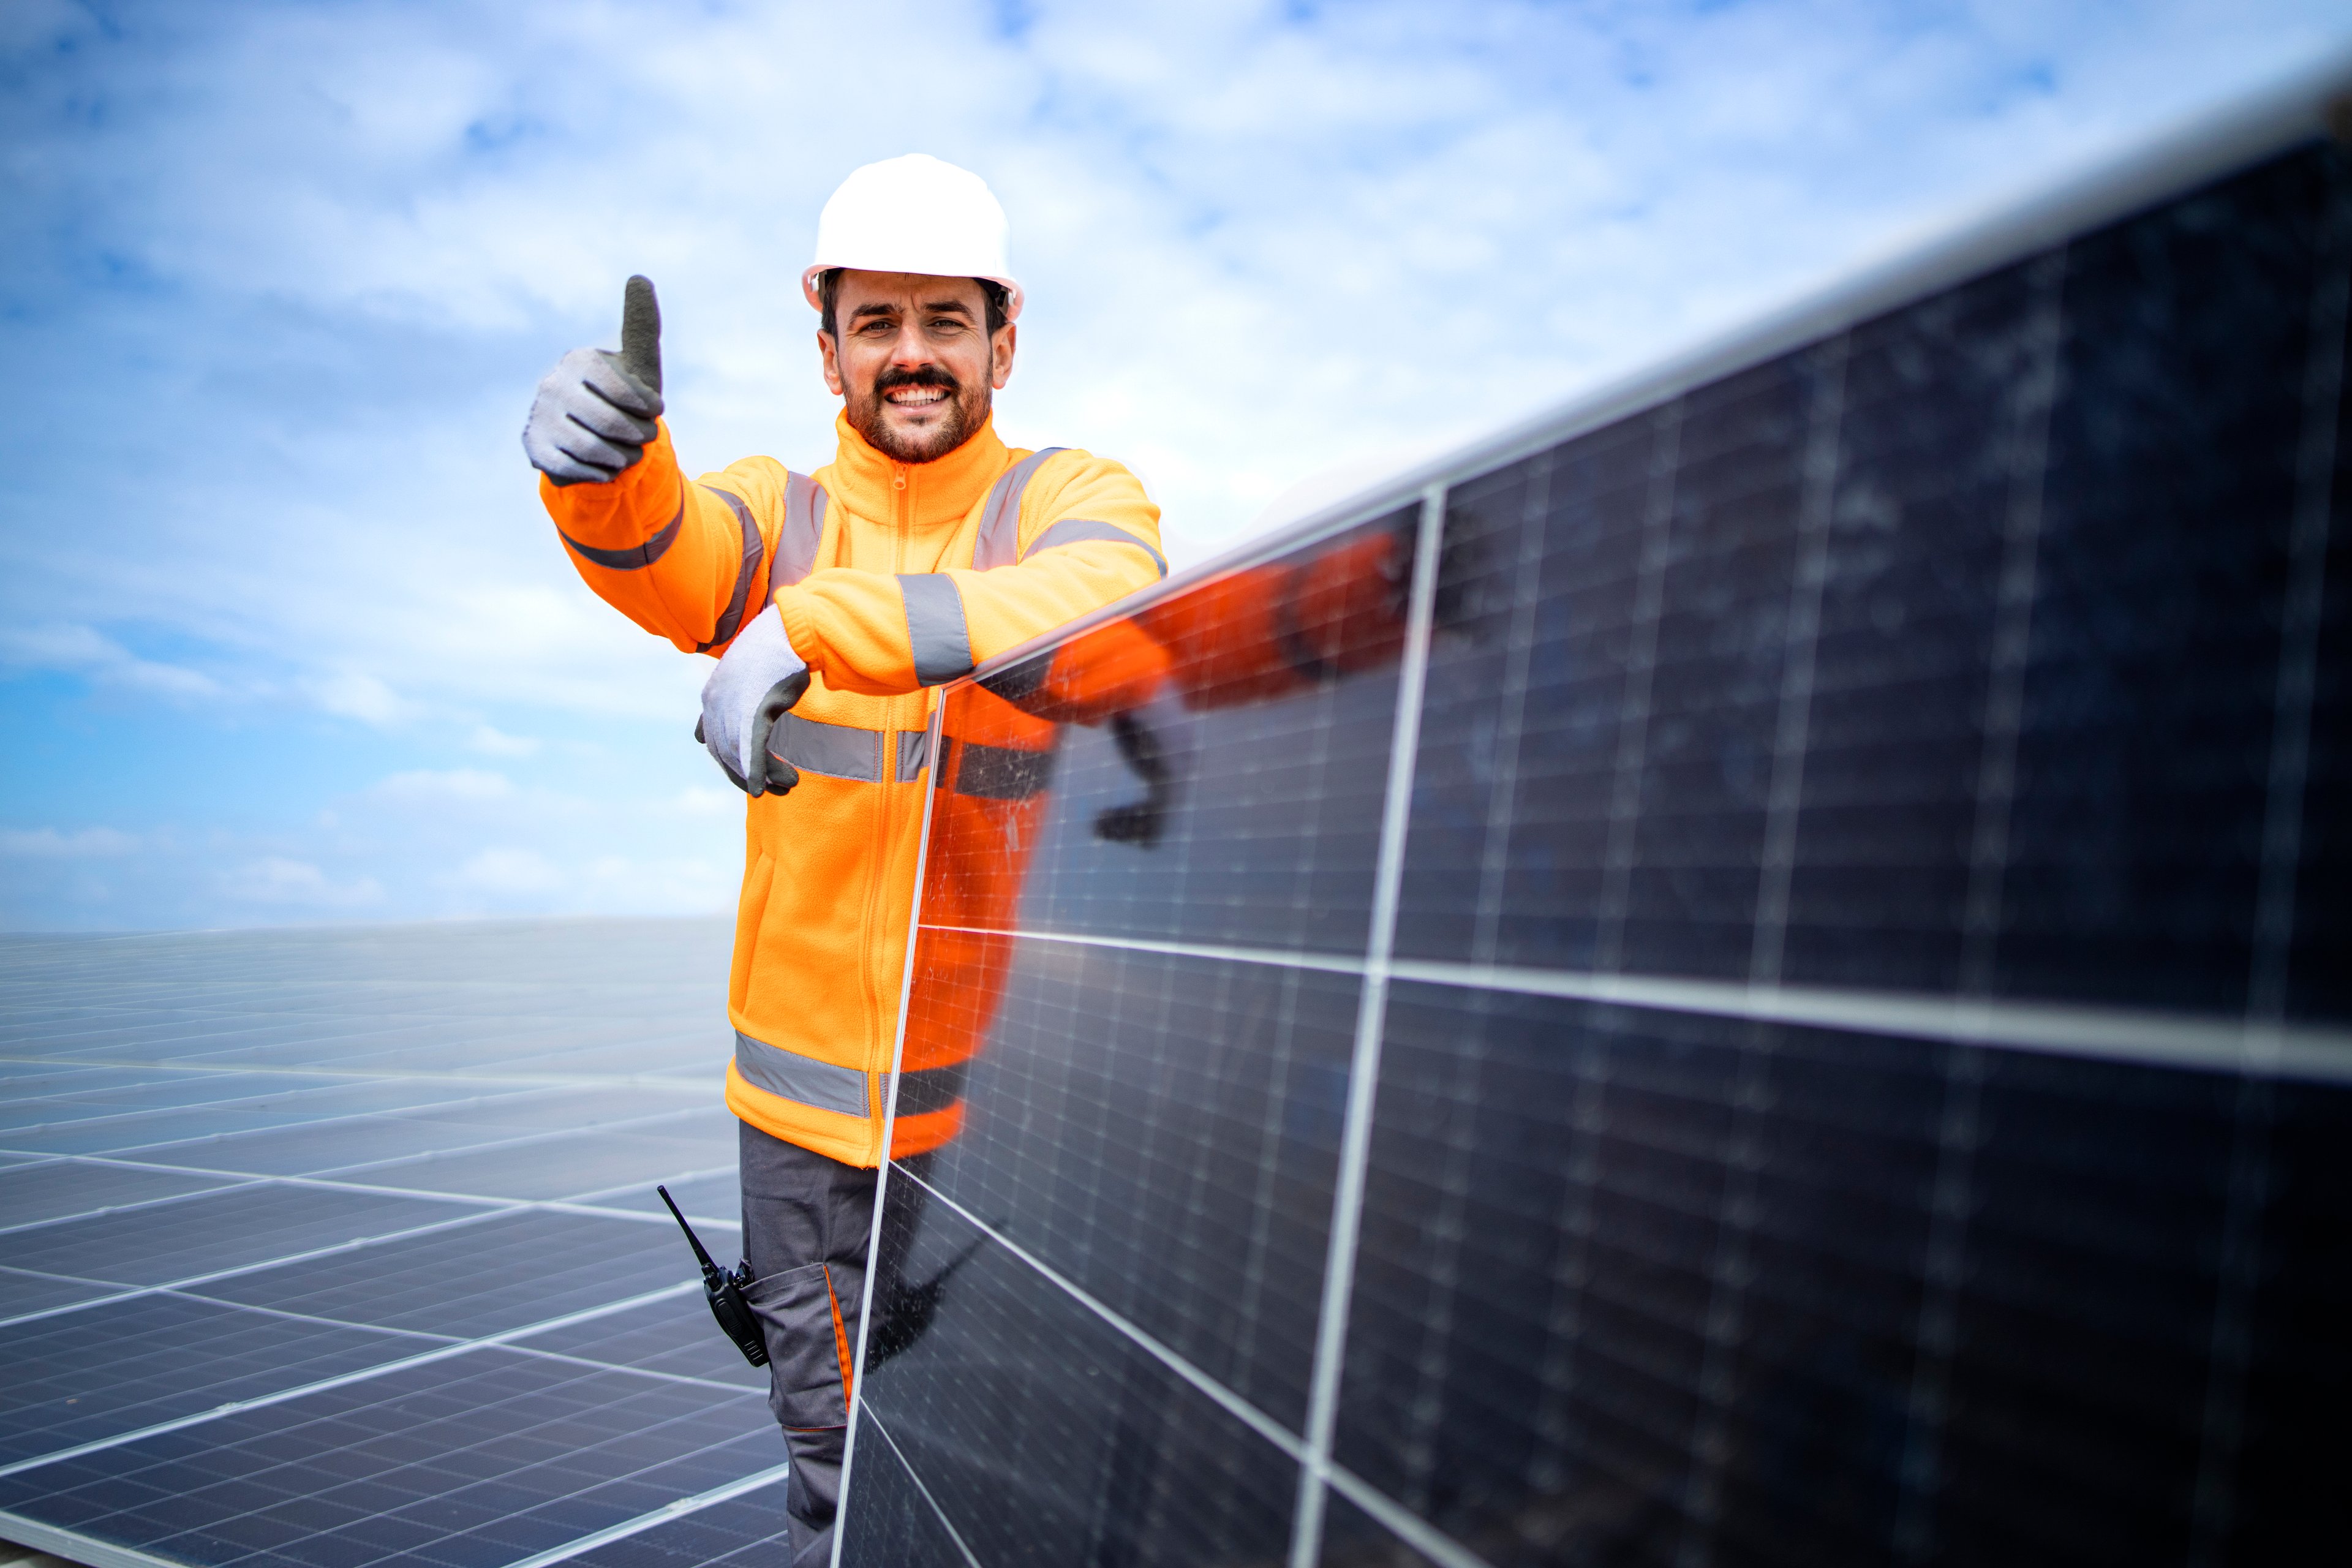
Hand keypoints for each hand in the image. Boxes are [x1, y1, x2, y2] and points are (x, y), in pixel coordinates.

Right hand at [523, 275, 665, 485]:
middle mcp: (552, 384)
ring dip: (621, 457)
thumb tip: (639, 278)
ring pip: (594, 449)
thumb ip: (641, 325)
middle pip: (612, 424)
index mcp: (580, 360)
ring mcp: (539, 416)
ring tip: (624, 451)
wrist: (597, 438)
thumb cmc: (624, 398)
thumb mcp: (639, 365)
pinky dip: (599, 472)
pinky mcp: (533, 447)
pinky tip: (603, 464)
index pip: (626, 392)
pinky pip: (576, 468)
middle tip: (641, 437)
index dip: (647, 409)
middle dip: (637, 437)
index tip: (654, 411)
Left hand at [698, 605, 809, 796]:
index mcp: (712, 694)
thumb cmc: (777, 648)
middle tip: (770, 789)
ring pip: (740, 756)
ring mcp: (732, 709)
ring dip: (762, 776)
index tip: (743, 770)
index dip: (728, 758)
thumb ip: (741, 694)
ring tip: (787, 786)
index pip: (711, 738)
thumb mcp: (749, 672)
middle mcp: (715, 704)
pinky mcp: (753, 714)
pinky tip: (761, 790)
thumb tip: (753, 708)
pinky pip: (752, 752)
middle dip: (745, 774)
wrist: (790, 630)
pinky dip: (757, 774)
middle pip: (724, 753)